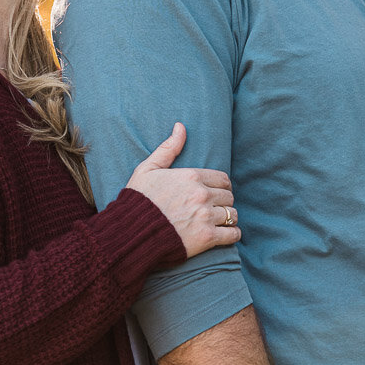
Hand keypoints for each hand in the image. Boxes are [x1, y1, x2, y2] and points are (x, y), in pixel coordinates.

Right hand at [126, 123, 240, 257]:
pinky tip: (225, 234)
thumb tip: (181, 126)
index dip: (221, 185)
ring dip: (228, 217)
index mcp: (192, 176)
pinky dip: (232, 234)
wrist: (131, 233)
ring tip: (219, 221)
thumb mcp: (148, 169)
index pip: (222, 179)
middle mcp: (202, 195)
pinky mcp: (207, 238)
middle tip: (215, 207)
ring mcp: (206, 217)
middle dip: (223, 201)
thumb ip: (168, 148)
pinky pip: (233, 234)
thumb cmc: (138, 199)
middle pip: (228, 196)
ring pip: (232, 214)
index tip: (215, 192)